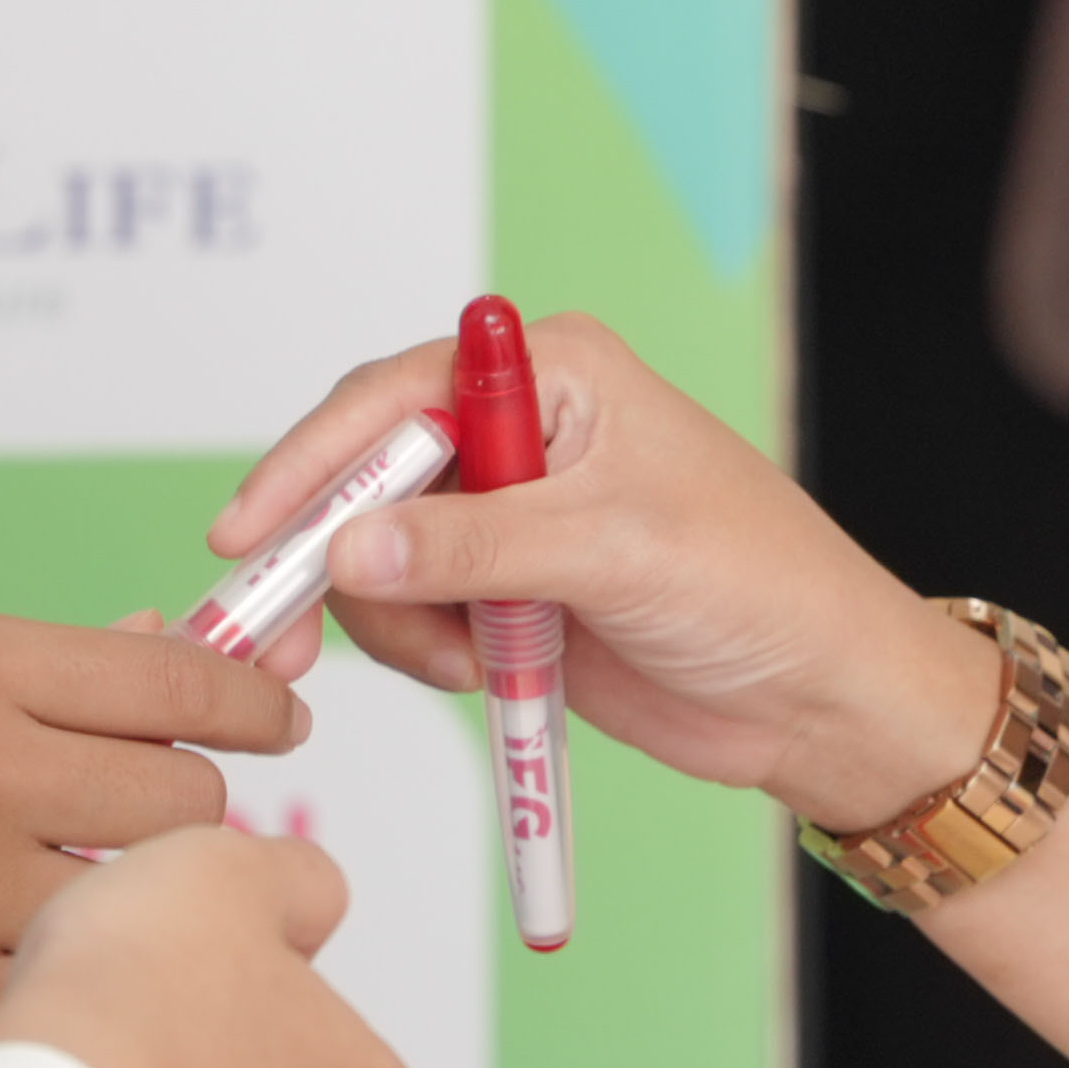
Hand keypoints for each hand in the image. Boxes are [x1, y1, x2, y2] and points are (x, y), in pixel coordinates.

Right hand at [0, 613, 305, 1044]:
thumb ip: (48, 666)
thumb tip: (179, 647)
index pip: (178, 675)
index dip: (252, 700)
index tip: (276, 715)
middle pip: (190, 793)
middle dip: (190, 802)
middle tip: (159, 816)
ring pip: (150, 899)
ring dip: (145, 899)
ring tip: (103, 893)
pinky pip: (72, 986)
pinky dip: (74, 977)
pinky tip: (48, 963)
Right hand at [216, 317, 1003, 834]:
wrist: (818, 695)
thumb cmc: (754, 586)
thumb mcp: (610, 553)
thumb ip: (473, 548)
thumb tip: (350, 550)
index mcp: (553, 372)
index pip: (391, 396)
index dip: (312, 464)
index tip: (249, 537)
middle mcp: (519, 429)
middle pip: (365, 476)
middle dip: (322, 558)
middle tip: (272, 645)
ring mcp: (508, 515)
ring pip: (376, 558)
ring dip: (393, 621)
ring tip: (467, 665)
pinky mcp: (507, 592)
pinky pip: (412, 613)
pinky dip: (424, 651)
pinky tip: (485, 675)